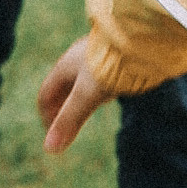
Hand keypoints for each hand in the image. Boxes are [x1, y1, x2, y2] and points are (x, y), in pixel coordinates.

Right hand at [39, 39, 113, 155]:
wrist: (139, 38)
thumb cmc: (109, 65)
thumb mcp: (86, 95)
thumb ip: (69, 120)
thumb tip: (50, 149)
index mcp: (65, 65)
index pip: (46, 93)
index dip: (47, 115)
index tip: (53, 134)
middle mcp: (77, 60)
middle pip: (62, 88)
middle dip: (61, 110)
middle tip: (65, 130)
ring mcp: (95, 57)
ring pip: (81, 83)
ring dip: (78, 102)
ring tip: (83, 116)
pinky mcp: (113, 57)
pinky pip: (98, 77)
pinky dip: (96, 92)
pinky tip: (106, 97)